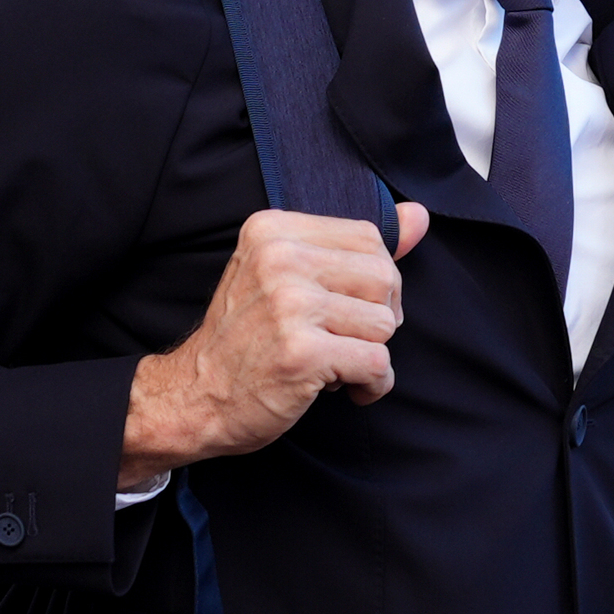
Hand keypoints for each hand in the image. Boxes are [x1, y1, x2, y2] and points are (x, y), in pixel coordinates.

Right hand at [116, 206, 430, 489]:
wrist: (194, 397)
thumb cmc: (246, 339)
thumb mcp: (286, 276)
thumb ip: (353, 247)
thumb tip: (419, 216)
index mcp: (273, 230)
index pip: (369, 238)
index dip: (372, 281)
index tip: (344, 307)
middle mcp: (279, 259)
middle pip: (384, 278)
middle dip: (376, 317)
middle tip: (341, 338)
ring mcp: (289, 306)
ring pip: (384, 323)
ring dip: (369, 353)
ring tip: (333, 362)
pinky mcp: (301, 353)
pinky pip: (378, 363)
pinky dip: (372, 385)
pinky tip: (344, 388)